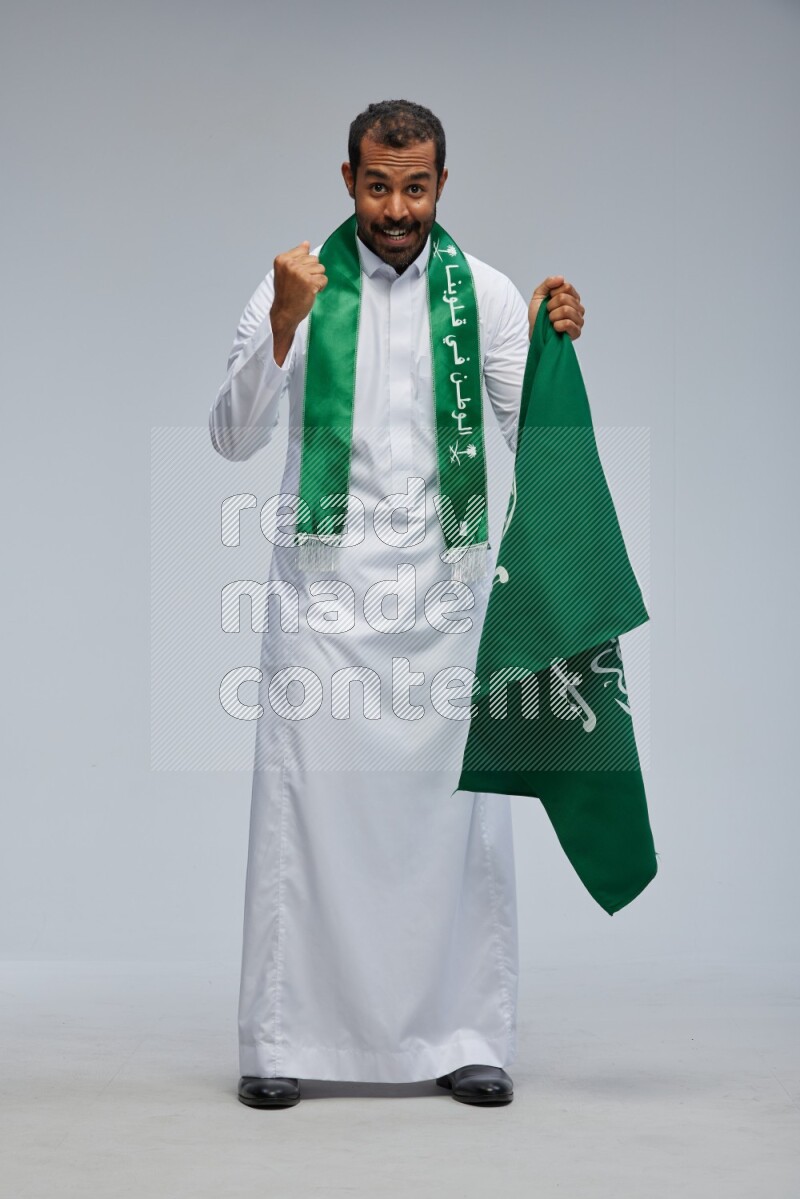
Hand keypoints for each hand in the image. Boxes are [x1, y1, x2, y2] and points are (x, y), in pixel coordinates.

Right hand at [270, 242, 327, 364]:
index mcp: (282, 259)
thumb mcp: (286, 271)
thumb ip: (296, 256)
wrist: (284, 313)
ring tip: (305, 288)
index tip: (295, 277)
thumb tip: (306, 243)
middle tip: (301, 284)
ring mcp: (299, 273)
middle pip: (315, 259)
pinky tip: (311, 293)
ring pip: (321, 268)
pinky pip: (324, 279)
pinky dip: (320, 287)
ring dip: (316, 279)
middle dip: (312, 272)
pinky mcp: (309, 283)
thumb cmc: (286, 294)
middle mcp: (290, 264)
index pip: (305, 251)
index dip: (305, 265)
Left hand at [529, 275, 584, 339]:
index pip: (567, 287)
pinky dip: (557, 325)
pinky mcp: (576, 332)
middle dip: (551, 306)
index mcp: (572, 297)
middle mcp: (578, 308)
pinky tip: (555, 327)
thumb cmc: (538, 315)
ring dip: (553, 316)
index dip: (553, 294)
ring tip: (551, 320)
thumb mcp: (539, 295)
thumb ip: (548, 283)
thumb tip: (561, 278)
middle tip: (548, 313)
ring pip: (566, 310)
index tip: (548, 301)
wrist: (533, 332)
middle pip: (564, 298)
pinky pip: (568, 323)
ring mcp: (579, 320)